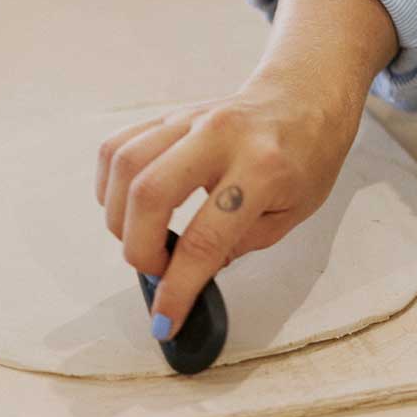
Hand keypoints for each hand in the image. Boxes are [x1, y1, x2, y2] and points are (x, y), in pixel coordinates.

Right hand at [96, 77, 359, 339]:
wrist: (305, 97)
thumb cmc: (306, 157)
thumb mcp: (290, 213)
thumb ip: (238, 244)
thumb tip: (187, 273)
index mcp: (263, 168)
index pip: (207, 238)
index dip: (180, 287)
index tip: (166, 319)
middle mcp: (220, 137)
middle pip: (150, 194)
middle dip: (139, 250)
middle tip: (156, 271)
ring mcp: (188, 120)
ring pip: (125, 166)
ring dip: (119, 217)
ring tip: (140, 240)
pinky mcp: (168, 115)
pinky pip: (118, 147)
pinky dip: (111, 185)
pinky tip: (125, 207)